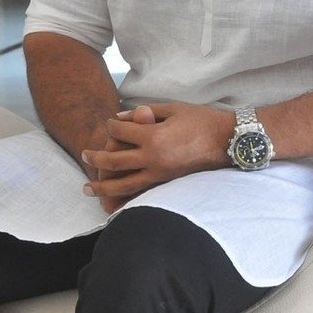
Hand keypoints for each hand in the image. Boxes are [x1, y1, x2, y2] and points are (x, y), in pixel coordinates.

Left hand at [81, 102, 233, 213]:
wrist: (228, 141)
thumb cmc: (202, 120)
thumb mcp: (173, 109)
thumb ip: (146, 112)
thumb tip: (121, 117)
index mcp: (154, 136)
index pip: (120, 132)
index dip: (111, 126)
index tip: (109, 124)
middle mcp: (154, 159)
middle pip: (114, 162)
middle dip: (95, 159)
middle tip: (84, 155)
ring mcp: (161, 176)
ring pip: (123, 185)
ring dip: (102, 187)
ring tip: (88, 188)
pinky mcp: (169, 186)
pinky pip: (141, 195)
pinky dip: (125, 200)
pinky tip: (114, 203)